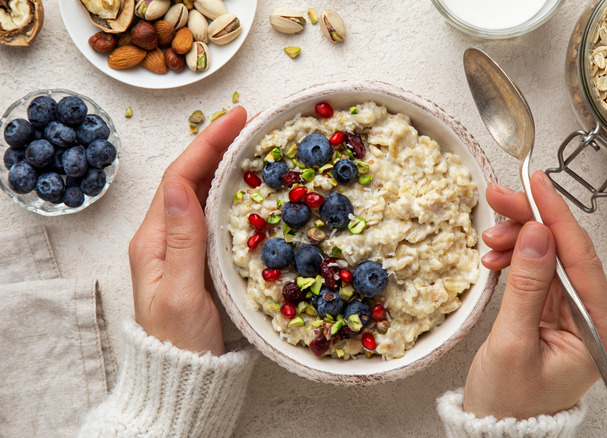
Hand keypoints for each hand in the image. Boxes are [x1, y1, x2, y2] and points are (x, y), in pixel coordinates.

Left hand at [128, 107, 246, 355]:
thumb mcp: (182, 292)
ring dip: (225, 162)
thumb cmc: (182, 341)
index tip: (237, 117)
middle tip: (253, 120)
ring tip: (254, 140)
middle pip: (190, 177)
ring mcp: (182, 245)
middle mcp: (166, 236)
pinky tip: (251, 182)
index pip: (180, 178)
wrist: (185, 376)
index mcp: (155, 240)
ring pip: (202, 192)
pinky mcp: (200, 257)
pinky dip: (231, 190)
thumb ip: (183, 241)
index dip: (207, 144)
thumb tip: (180, 188)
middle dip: (218, 144)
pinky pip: (214, 212)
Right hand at [463, 171, 606, 418]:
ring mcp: (578, 312)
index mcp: (603, 330)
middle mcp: (598, 317)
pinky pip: (539, 270)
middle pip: (568, 250)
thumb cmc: (510, 401)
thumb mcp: (513, 343)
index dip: (557, 216)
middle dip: (532, 221)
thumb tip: (537, 233)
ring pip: (551, 255)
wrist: (500, 428)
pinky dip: (516, 257)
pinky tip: (496, 255)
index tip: (536, 184)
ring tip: (489, 237)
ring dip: (520, 238)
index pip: (583, 258)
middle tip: (499, 196)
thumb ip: (528, 286)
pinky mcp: (557, 310)